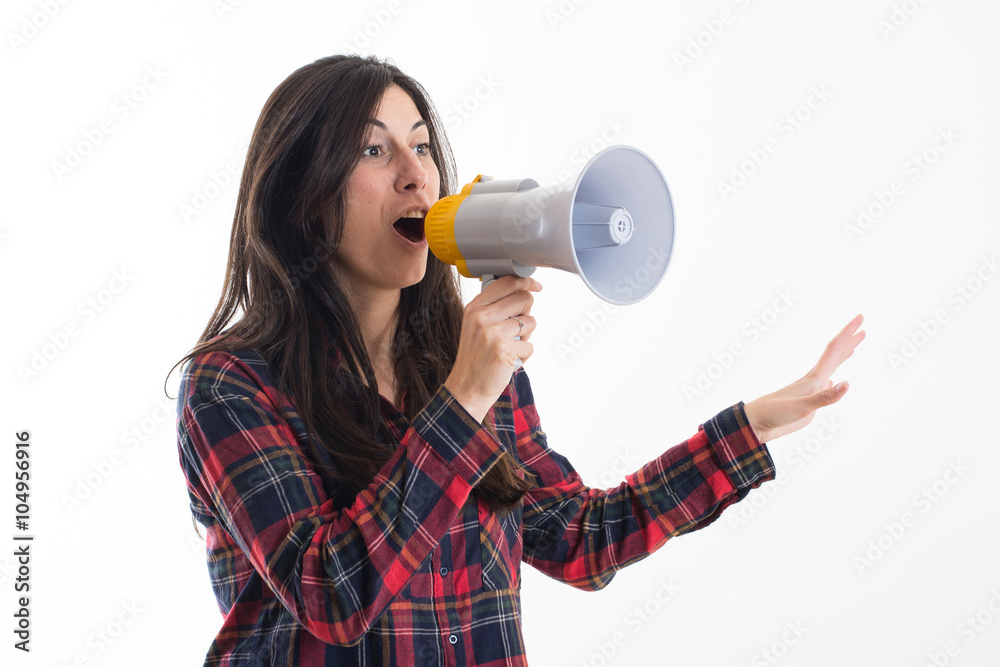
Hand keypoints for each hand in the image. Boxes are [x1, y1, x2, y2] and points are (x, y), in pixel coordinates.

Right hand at [444, 275, 541, 422]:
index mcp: (475, 307)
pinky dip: (524, 355)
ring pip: (530, 322)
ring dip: (526, 337)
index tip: (535, 285)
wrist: (467, 388)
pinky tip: (509, 360)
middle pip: (524, 298)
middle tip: (515, 329)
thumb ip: (494, 307)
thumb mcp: (475, 326)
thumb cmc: (475, 358)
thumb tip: (523, 291)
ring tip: (509, 347)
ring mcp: (493, 333)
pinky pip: (530, 345)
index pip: (507, 282)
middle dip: (527, 314)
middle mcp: (482, 317)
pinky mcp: (504, 350)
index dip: (526, 282)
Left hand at [743, 314, 865, 442]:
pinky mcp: (808, 403)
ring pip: (830, 369)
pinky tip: (832, 382)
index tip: (860, 318)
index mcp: (813, 378)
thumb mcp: (802, 406)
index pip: (834, 349)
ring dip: (842, 357)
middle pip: (834, 356)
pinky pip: (825, 388)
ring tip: (852, 348)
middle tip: (862, 328)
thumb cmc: (776, 412)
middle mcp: (813, 381)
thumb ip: (826, 397)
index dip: (848, 333)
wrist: (757, 423)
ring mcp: (810, 391)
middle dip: (849, 342)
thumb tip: (847, 384)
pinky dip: (833, 381)